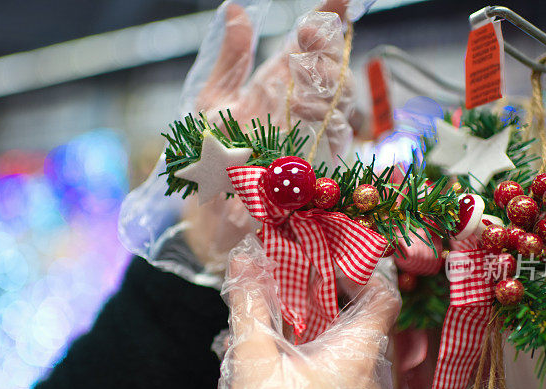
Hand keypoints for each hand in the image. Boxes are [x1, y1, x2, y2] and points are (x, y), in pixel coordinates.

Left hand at [183, 0, 355, 271]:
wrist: (206, 211)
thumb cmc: (208, 157)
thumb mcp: (212, 103)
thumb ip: (230, 60)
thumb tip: (236, 9)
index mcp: (277, 86)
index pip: (308, 47)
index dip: (327, 20)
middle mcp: (301, 110)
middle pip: (331, 72)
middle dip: (327, 51)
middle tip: (314, 33)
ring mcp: (314, 139)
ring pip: (339, 105)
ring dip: (325, 89)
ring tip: (304, 79)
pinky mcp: (319, 170)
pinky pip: (335, 144)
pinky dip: (325, 127)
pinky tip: (307, 115)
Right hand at [219, 236, 399, 388]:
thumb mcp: (254, 360)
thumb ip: (250, 306)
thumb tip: (245, 259)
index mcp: (359, 353)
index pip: (384, 295)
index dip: (362, 271)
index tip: (330, 262)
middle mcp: (373, 374)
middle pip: (365, 321)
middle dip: (331, 299)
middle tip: (297, 286)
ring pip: (353, 349)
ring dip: (324, 330)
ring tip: (285, 323)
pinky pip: (347, 374)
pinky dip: (324, 357)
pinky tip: (288, 361)